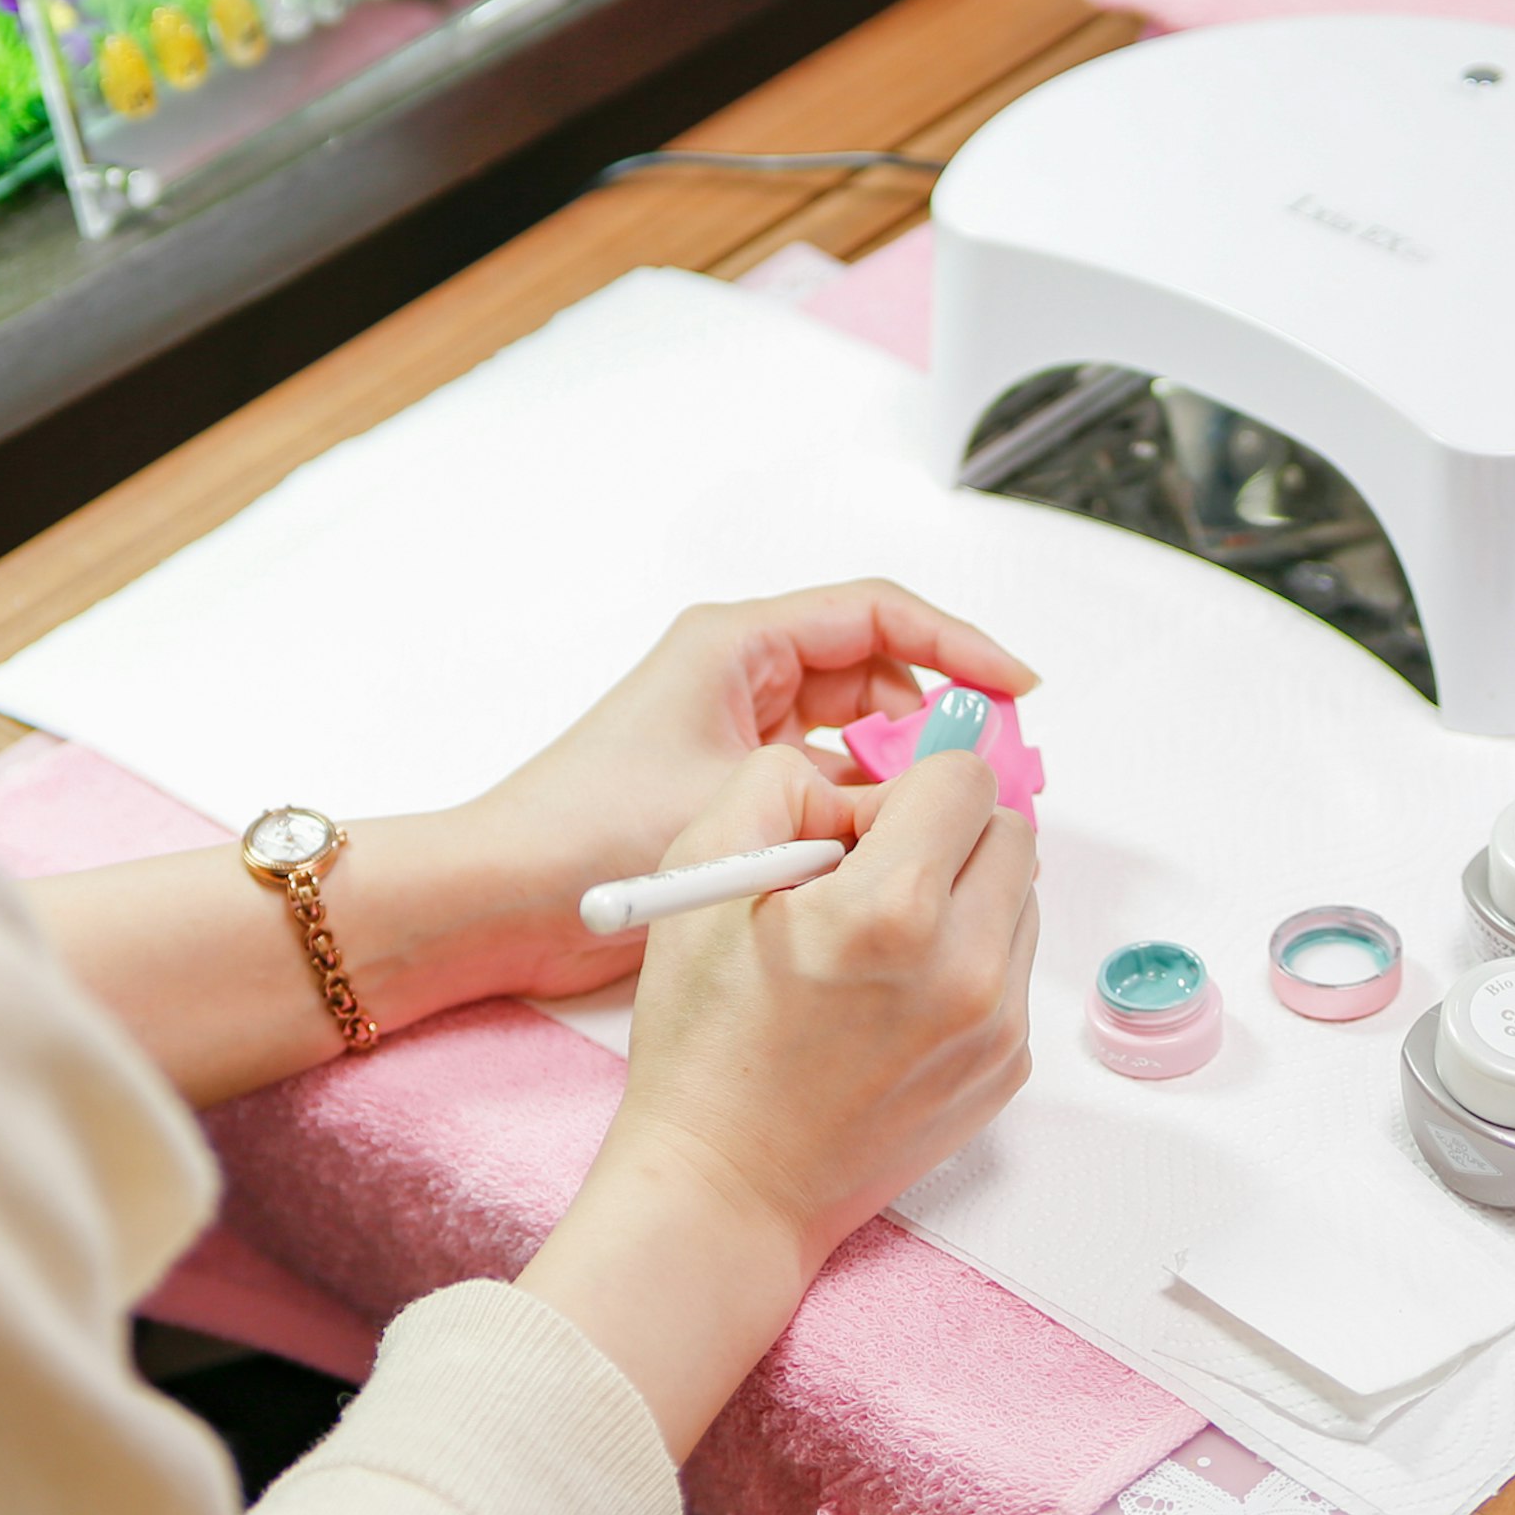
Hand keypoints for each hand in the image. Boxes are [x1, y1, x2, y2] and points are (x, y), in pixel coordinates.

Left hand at [463, 580, 1036, 999]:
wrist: (498, 900)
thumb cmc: (589, 833)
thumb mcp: (739, 799)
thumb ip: (849, 790)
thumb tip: (935, 792)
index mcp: (738, 643)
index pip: (879, 615)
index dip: (960, 645)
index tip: (1017, 690)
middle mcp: (740, 672)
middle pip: (875, 666)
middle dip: (940, 710)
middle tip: (989, 768)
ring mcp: (735, 727)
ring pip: (854, 728)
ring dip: (901, 764)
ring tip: (944, 813)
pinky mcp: (729, 781)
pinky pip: (823, 775)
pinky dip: (863, 802)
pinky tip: (889, 845)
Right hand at [517, 744, 1039, 1453]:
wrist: (725, 1186)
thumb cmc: (702, 1040)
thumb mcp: (701, 873)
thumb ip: (782, 783)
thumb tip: (865, 784)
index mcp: (893, 909)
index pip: (962, 779)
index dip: (902, 791)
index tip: (856, 834)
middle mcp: (964, 967)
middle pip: (1009, 833)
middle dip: (945, 835)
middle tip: (871, 878)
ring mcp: (996, 1025)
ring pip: (1019, 899)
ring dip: (963, 896)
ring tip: (877, 946)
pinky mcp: (1006, 1068)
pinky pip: (1010, 970)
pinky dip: (965, 961)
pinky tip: (890, 1001)